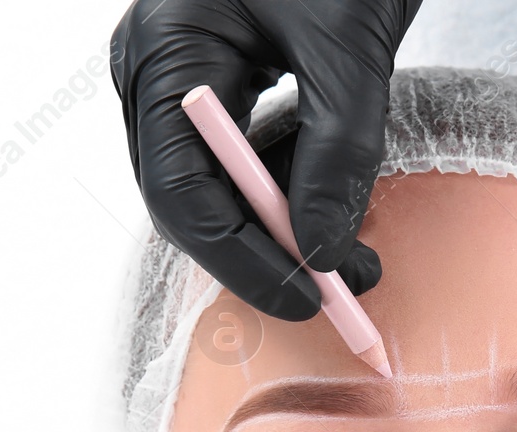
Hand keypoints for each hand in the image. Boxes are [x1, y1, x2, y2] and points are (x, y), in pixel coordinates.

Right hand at [109, 0, 422, 319]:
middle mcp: (159, 73)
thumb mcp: (346, 47)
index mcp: (164, 54)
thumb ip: (338, 150)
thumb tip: (325, 251)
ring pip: (220, 187)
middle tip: (343, 289)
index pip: (180, 196)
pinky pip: (244, 157)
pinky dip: (290, 188)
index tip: (309, 298)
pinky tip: (336, 203)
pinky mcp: (225, 78)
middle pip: (193, 201)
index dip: (243, 260)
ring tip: (357, 253)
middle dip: (267, 253)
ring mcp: (186, 77)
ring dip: (285, 227)